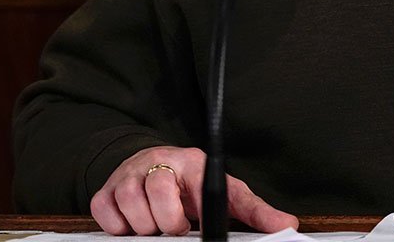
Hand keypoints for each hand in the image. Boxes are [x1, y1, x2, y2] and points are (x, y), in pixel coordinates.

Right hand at [90, 145, 297, 235]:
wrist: (152, 165)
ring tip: (156, 225)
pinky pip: (105, 213)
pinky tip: (132, 223)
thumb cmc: (192, 185)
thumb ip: (255, 211)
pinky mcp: (106, 190)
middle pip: (158, 191)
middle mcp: (159, 163)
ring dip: (144, 226)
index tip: (192, 230)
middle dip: (168, 221)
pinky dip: (117, 226)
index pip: (198, 184)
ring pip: (130, 204)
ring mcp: (130, 175)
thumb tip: (287, 224)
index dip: (195, 212)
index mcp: (192, 164)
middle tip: (175, 227)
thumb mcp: (227, 194)